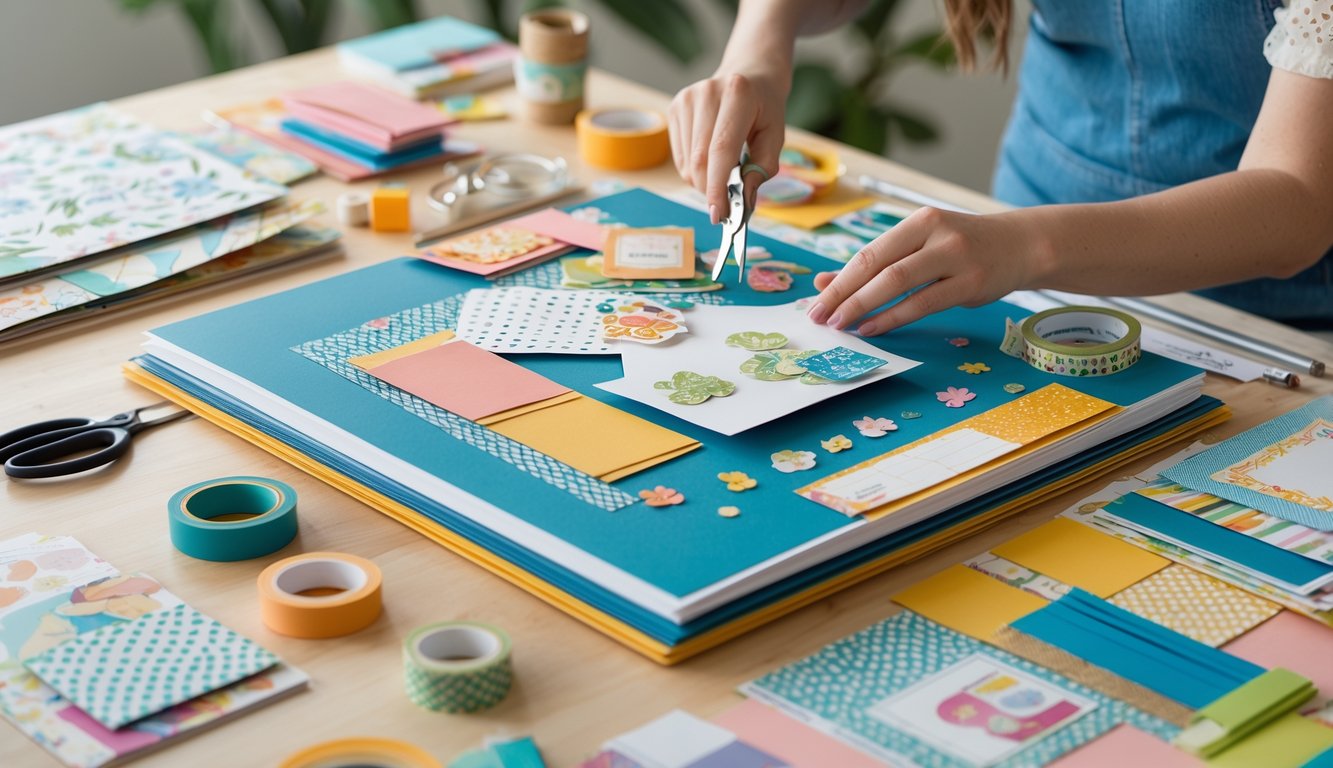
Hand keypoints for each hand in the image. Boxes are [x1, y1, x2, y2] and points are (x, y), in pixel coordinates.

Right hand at [669, 68, 789, 223]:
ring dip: (703, 181)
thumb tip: (743, 202)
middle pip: (700, 160)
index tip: (719, 214)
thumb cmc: (765, 108)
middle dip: (712, 190)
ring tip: (723, 173)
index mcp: (738, 95)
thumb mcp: (775, 136)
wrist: (749, 73)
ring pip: (687, 163)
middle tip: (726, 204)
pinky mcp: (675, 108)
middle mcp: (707, 93)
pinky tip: (710, 160)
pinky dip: (694, 170)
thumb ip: (762, 170)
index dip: (718, 186)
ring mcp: (686, 99)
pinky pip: (679, 156)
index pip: (721, 150)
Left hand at [806, 207, 1047, 334]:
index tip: (815, 301)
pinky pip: (923, 304)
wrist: (1020, 245)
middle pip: (879, 267)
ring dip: (863, 306)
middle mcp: (936, 234)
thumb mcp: (919, 247)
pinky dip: (893, 318)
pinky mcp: (971, 284)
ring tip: (841, 325)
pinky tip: (872, 328)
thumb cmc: (962, 247)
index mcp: (919, 221)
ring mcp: (956, 258)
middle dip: (843, 294)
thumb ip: (876, 263)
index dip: (839, 279)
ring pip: (898, 283)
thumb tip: (825, 284)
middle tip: (819, 317)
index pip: (869, 252)